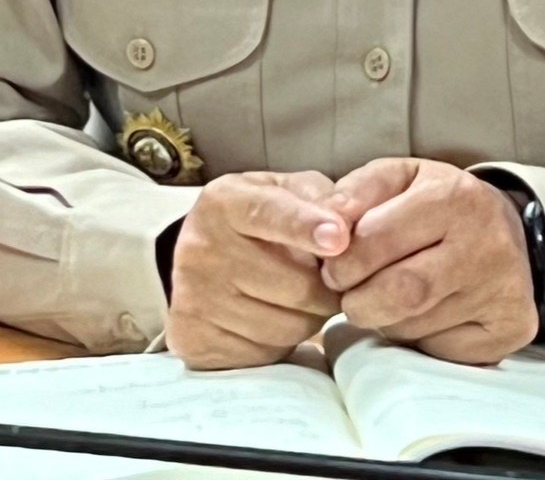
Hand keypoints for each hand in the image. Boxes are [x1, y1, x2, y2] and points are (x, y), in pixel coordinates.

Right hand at [167, 171, 348, 369]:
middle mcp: (202, 247)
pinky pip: (267, 354)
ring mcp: (195, 297)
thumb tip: (349, 223)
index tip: (339, 238)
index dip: (305, 226)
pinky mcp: (196, 340)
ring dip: (309, 317)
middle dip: (328, 289)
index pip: (267, 213)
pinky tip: (272, 317)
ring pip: (288, 326)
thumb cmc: (261, 220)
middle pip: (296, 286)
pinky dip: (283, 342)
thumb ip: (321, 198)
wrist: (203, 259)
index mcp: (225, 202)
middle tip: (329, 280)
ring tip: (298, 297)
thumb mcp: (287, 190)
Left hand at [322, 158, 536, 363]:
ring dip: (387, 320)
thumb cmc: (437, 204)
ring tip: (388, 300)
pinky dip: (419, 341)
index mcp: (454, 196)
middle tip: (350, 296)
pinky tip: (423, 316)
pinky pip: (442, 351)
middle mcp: (487, 243)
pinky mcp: (512, 327)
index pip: (376, 240)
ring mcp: (503, 289)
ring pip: (417, 327)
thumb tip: (325, 226)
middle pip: (400, 293)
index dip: (342, 262)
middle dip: (359, 301)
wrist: (507, 230)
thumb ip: (354, 193)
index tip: (333, 269)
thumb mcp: (397, 178)